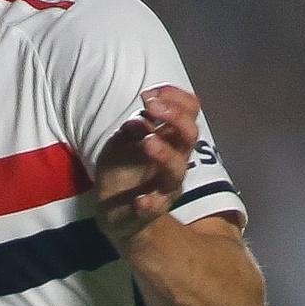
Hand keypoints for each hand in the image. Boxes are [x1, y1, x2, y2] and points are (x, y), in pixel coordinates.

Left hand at [89, 85, 203, 252]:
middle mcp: (176, 161)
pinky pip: (155, 208)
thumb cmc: (123, 169)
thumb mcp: (124, 139)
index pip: (190, 111)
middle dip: (175, 116)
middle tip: (151, 106)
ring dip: (165, 153)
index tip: (150, 94)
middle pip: (190, 135)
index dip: (175, 97)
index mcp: (171, 140)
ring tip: (148, 142)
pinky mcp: (149, 211)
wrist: (114, 211)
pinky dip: (148, 203)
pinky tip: (140, 200)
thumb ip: (136, 125)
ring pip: (177, 170)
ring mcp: (165, 187)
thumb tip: (143, 114)